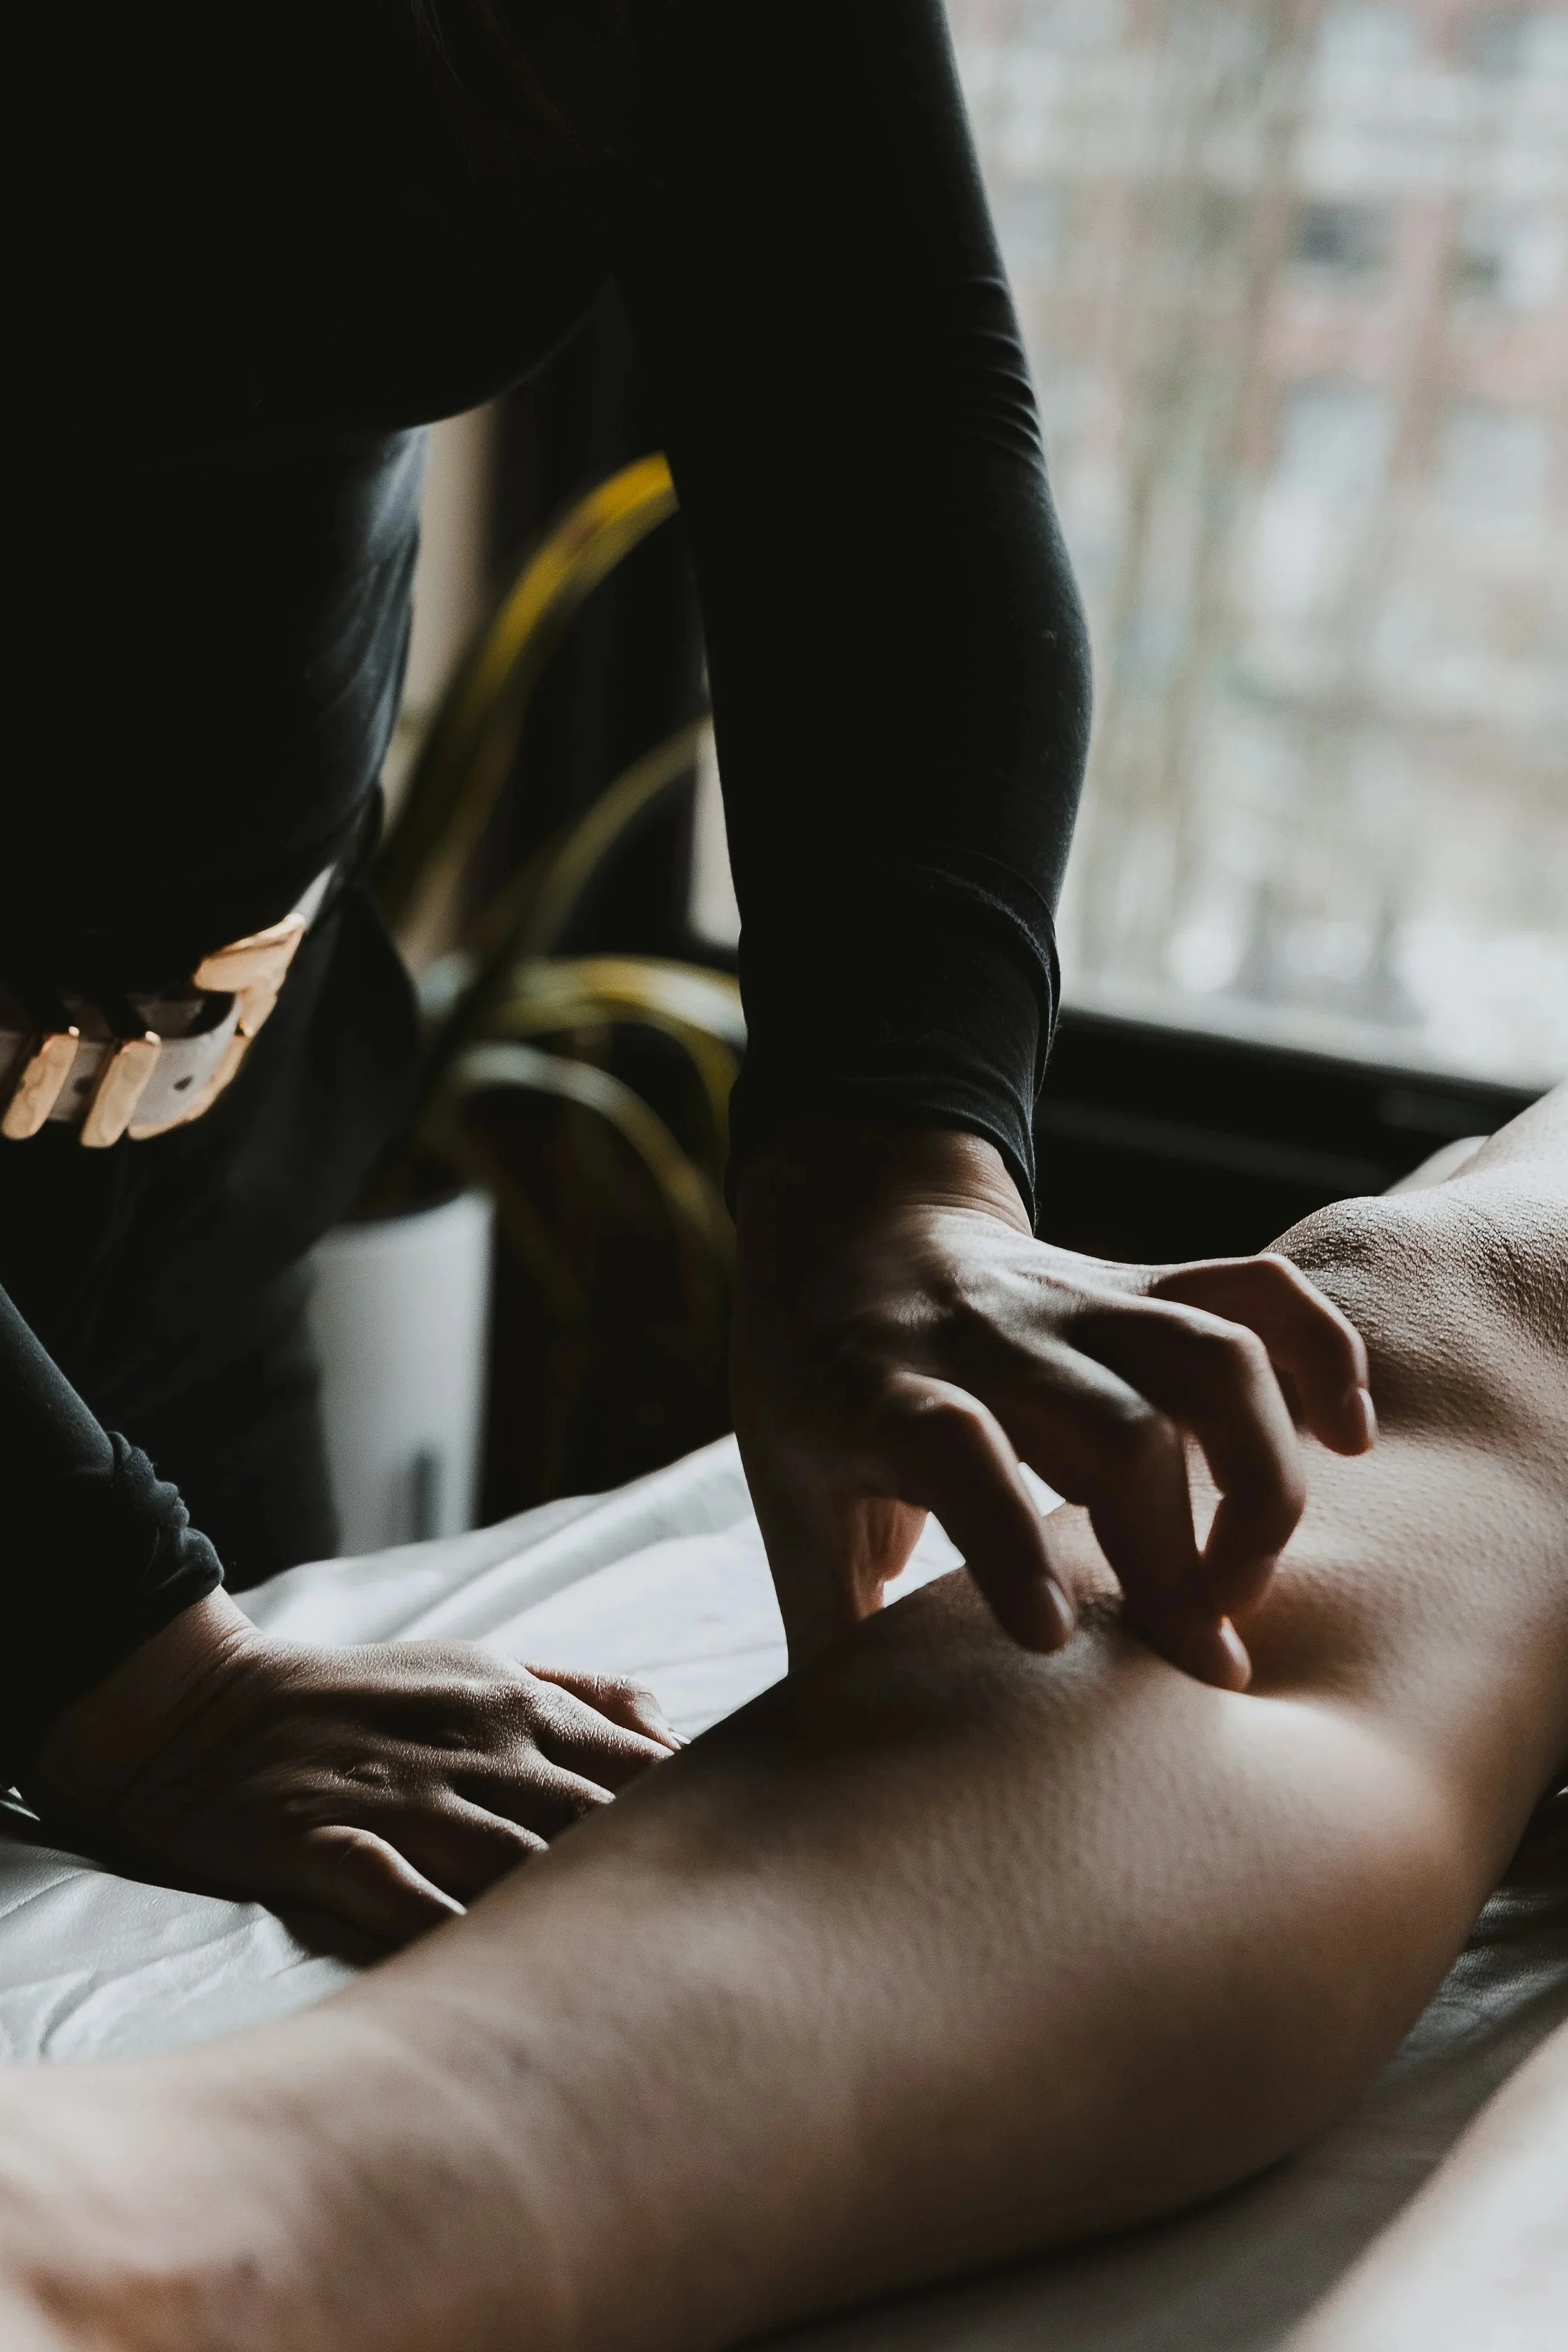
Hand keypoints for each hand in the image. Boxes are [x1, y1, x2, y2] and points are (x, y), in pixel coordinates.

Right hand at [25, 1593, 678, 1945]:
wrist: (209, 1709)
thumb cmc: (366, 1698)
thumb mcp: (483, 1665)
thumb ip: (583, 1692)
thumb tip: (674, 1724)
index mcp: (522, 1708)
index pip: (642, 1764)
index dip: (708, 1819)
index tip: (767, 1878)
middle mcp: (478, 1752)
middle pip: (596, 1819)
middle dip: (665, 1881)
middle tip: (734, 1956)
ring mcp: (401, 1800)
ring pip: (512, 1860)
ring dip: (577, 1917)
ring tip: (646, 1989)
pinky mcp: (326, 1843)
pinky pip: (396, 1893)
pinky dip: (445, 1932)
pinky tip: (490, 1985)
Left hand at [732, 1121, 1374, 1688]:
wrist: (846, 1228)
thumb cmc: (816, 1391)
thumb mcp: (789, 1497)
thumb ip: (825, 1625)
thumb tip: (843, 1786)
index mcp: (876, 1391)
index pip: (949, 1444)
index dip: (1005, 1540)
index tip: (1054, 1640)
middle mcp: (984, 1337)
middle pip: (1113, 1423)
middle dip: (1172, 1549)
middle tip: (1200, 1658)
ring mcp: (1072, 1301)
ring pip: (1205, 1352)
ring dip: (1258, 1469)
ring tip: (1247, 1578)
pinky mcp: (1138, 1281)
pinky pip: (1254, 1289)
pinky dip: (1321, 1352)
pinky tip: (1350, 1437)